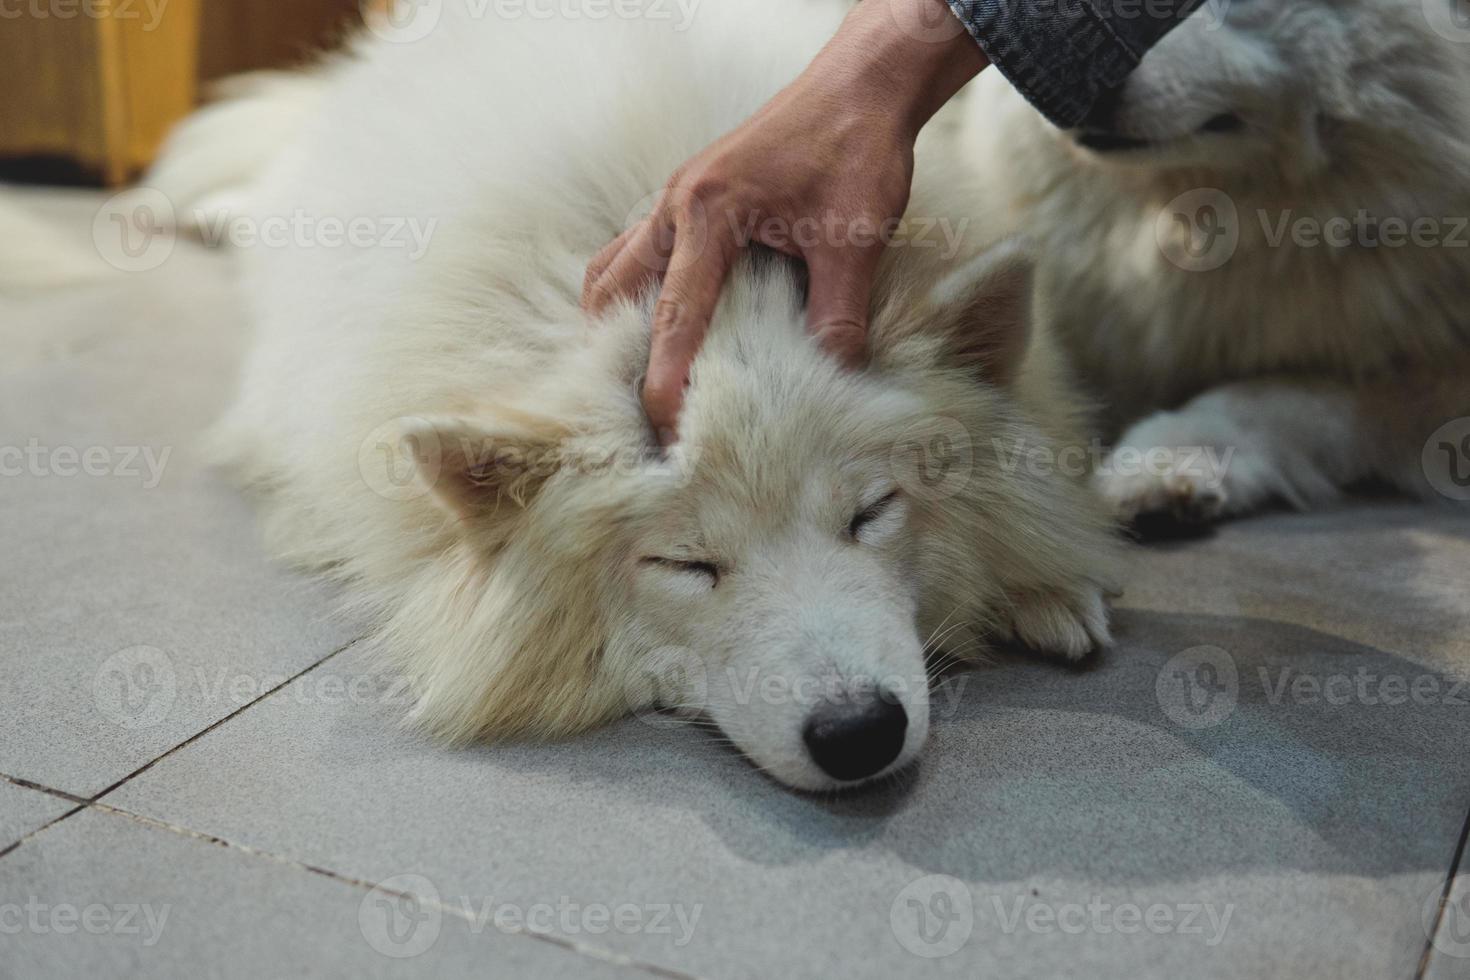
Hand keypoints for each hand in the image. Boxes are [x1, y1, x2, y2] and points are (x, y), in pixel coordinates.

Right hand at [581, 0, 986, 440]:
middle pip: (614, 290)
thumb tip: (830, 384)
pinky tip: (667, 326)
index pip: (674, 316)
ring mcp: (677, 199)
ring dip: (620, 320)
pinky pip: (641, 252)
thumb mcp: (856, 240)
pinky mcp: (692, 199)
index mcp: (708, 213)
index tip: (664, 430)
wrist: (862, 85)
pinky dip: (639, 293)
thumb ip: (838, 315)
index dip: (665, 379)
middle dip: (617, 352)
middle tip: (642, 412)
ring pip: (617, 268)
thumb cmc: (856, 148)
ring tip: (641, 376)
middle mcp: (676, 204)